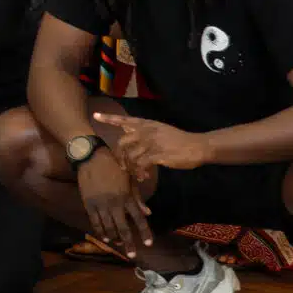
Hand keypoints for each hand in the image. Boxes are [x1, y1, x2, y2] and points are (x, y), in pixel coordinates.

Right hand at [74, 147, 152, 252]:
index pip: (139, 219)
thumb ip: (137, 198)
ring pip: (108, 227)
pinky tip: (103, 236)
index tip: (148, 244)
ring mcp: (101, 205)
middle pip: (123, 228)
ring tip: (117, 243)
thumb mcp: (129, 179)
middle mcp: (115, 204)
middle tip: (132, 255)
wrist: (91, 158)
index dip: (144, 232)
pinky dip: (99, 230)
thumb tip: (148, 214)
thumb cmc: (114, 166)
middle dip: (128, 243)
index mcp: (127, 197)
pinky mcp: (89, 204)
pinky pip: (95, 221)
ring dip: (114, 237)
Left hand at [93, 111, 210, 175]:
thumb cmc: (180, 140)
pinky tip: (144, 177)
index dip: (109, 118)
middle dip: (120, 157)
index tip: (95, 116)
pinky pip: (140, 164)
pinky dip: (139, 172)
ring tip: (138, 175)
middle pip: (122, 143)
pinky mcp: (157, 154)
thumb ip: (143, 130)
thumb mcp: (159, 130)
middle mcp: (146, 131)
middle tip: (124, 167)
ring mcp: (151, 142)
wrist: (198, 146)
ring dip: (131, 168)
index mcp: (147, 124)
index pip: (124, 120)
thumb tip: (126, 129)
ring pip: (130, 156)